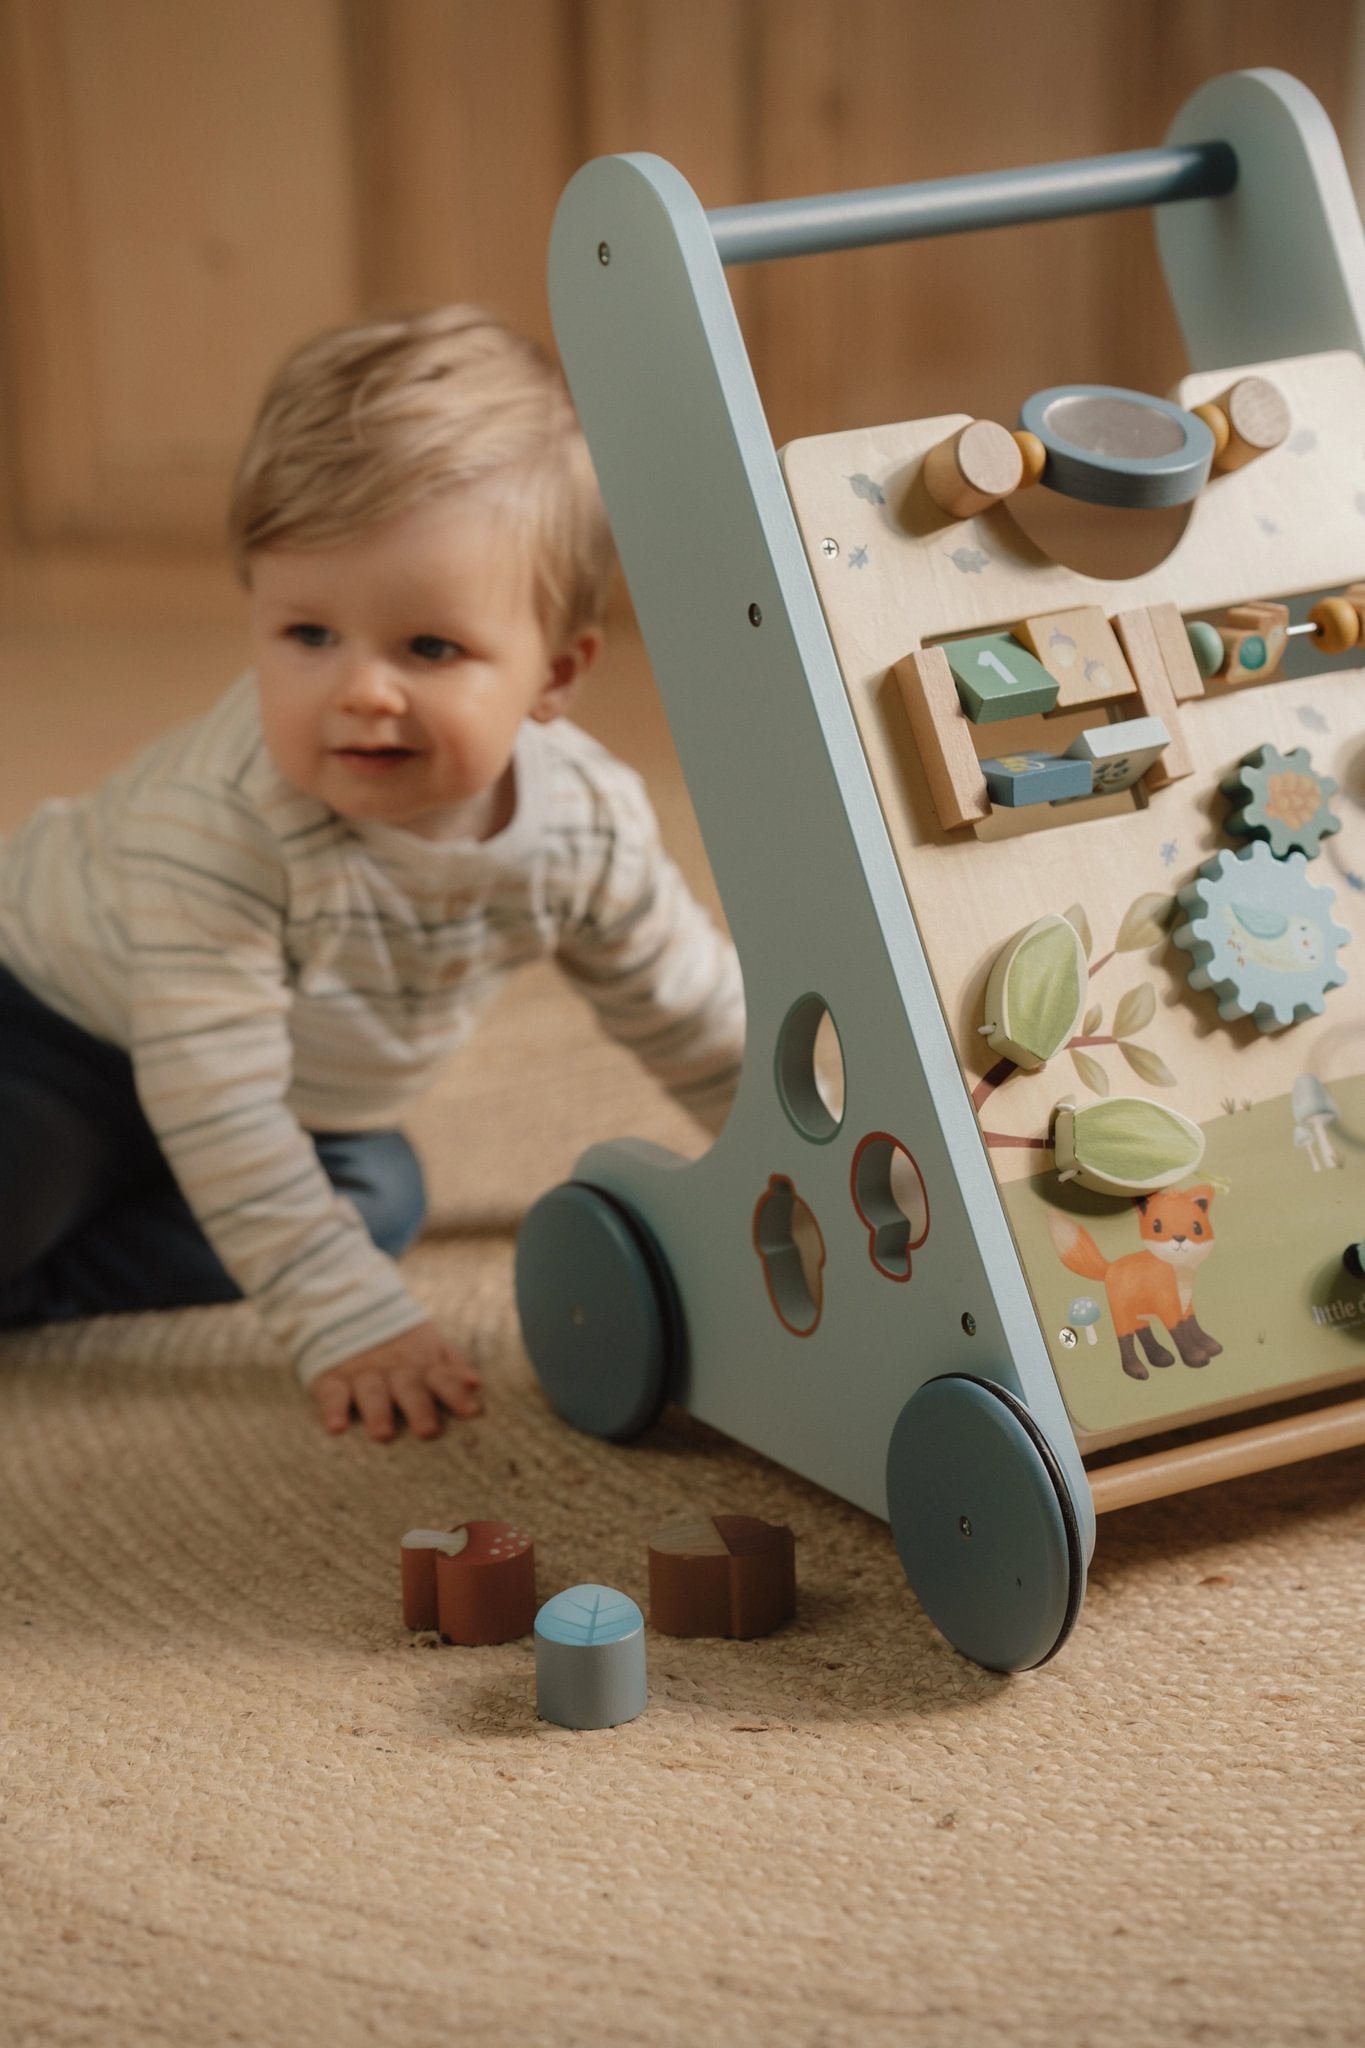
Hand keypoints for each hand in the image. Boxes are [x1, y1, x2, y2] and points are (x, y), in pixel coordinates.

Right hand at [309, 1321, 481, 1440]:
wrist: (348, 1306)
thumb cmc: (401, 1342)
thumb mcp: (430, 1345)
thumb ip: (452, 1365)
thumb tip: (476, 1384)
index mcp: (421, 1362)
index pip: (442, 1377)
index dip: (455, 1392)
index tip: (471, 1412)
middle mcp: (394, 1369)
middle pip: (409, 1387)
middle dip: (419, 1408)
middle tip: (427, 1431)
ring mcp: (362, 1373)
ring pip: (372, 1391)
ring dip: (378, 1412)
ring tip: (382, 1435)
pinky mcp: (332, 1378)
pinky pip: (332, 1394)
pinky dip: (333, 1409)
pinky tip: (336, 1427)